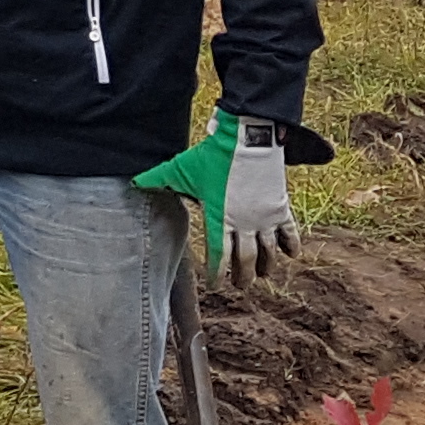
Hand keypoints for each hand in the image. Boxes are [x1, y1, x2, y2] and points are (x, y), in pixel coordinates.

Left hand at [133, 108, 300, 281]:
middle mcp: (243, 223)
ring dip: (266, 265)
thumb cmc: (213, 156)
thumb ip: (157, 178)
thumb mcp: (181, 168)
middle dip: (243, 275)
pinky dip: (291, 245)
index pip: (218, 256)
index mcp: (218, 218)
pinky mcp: (280, 206)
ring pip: (267, 251)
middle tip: (241, 286)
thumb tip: (133, 183)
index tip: (216, 285)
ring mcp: (264, 217)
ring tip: (264, 275)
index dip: (217, 273)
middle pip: (245, 259)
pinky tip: (291, 255)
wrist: (247, 139)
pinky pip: (289, 232)